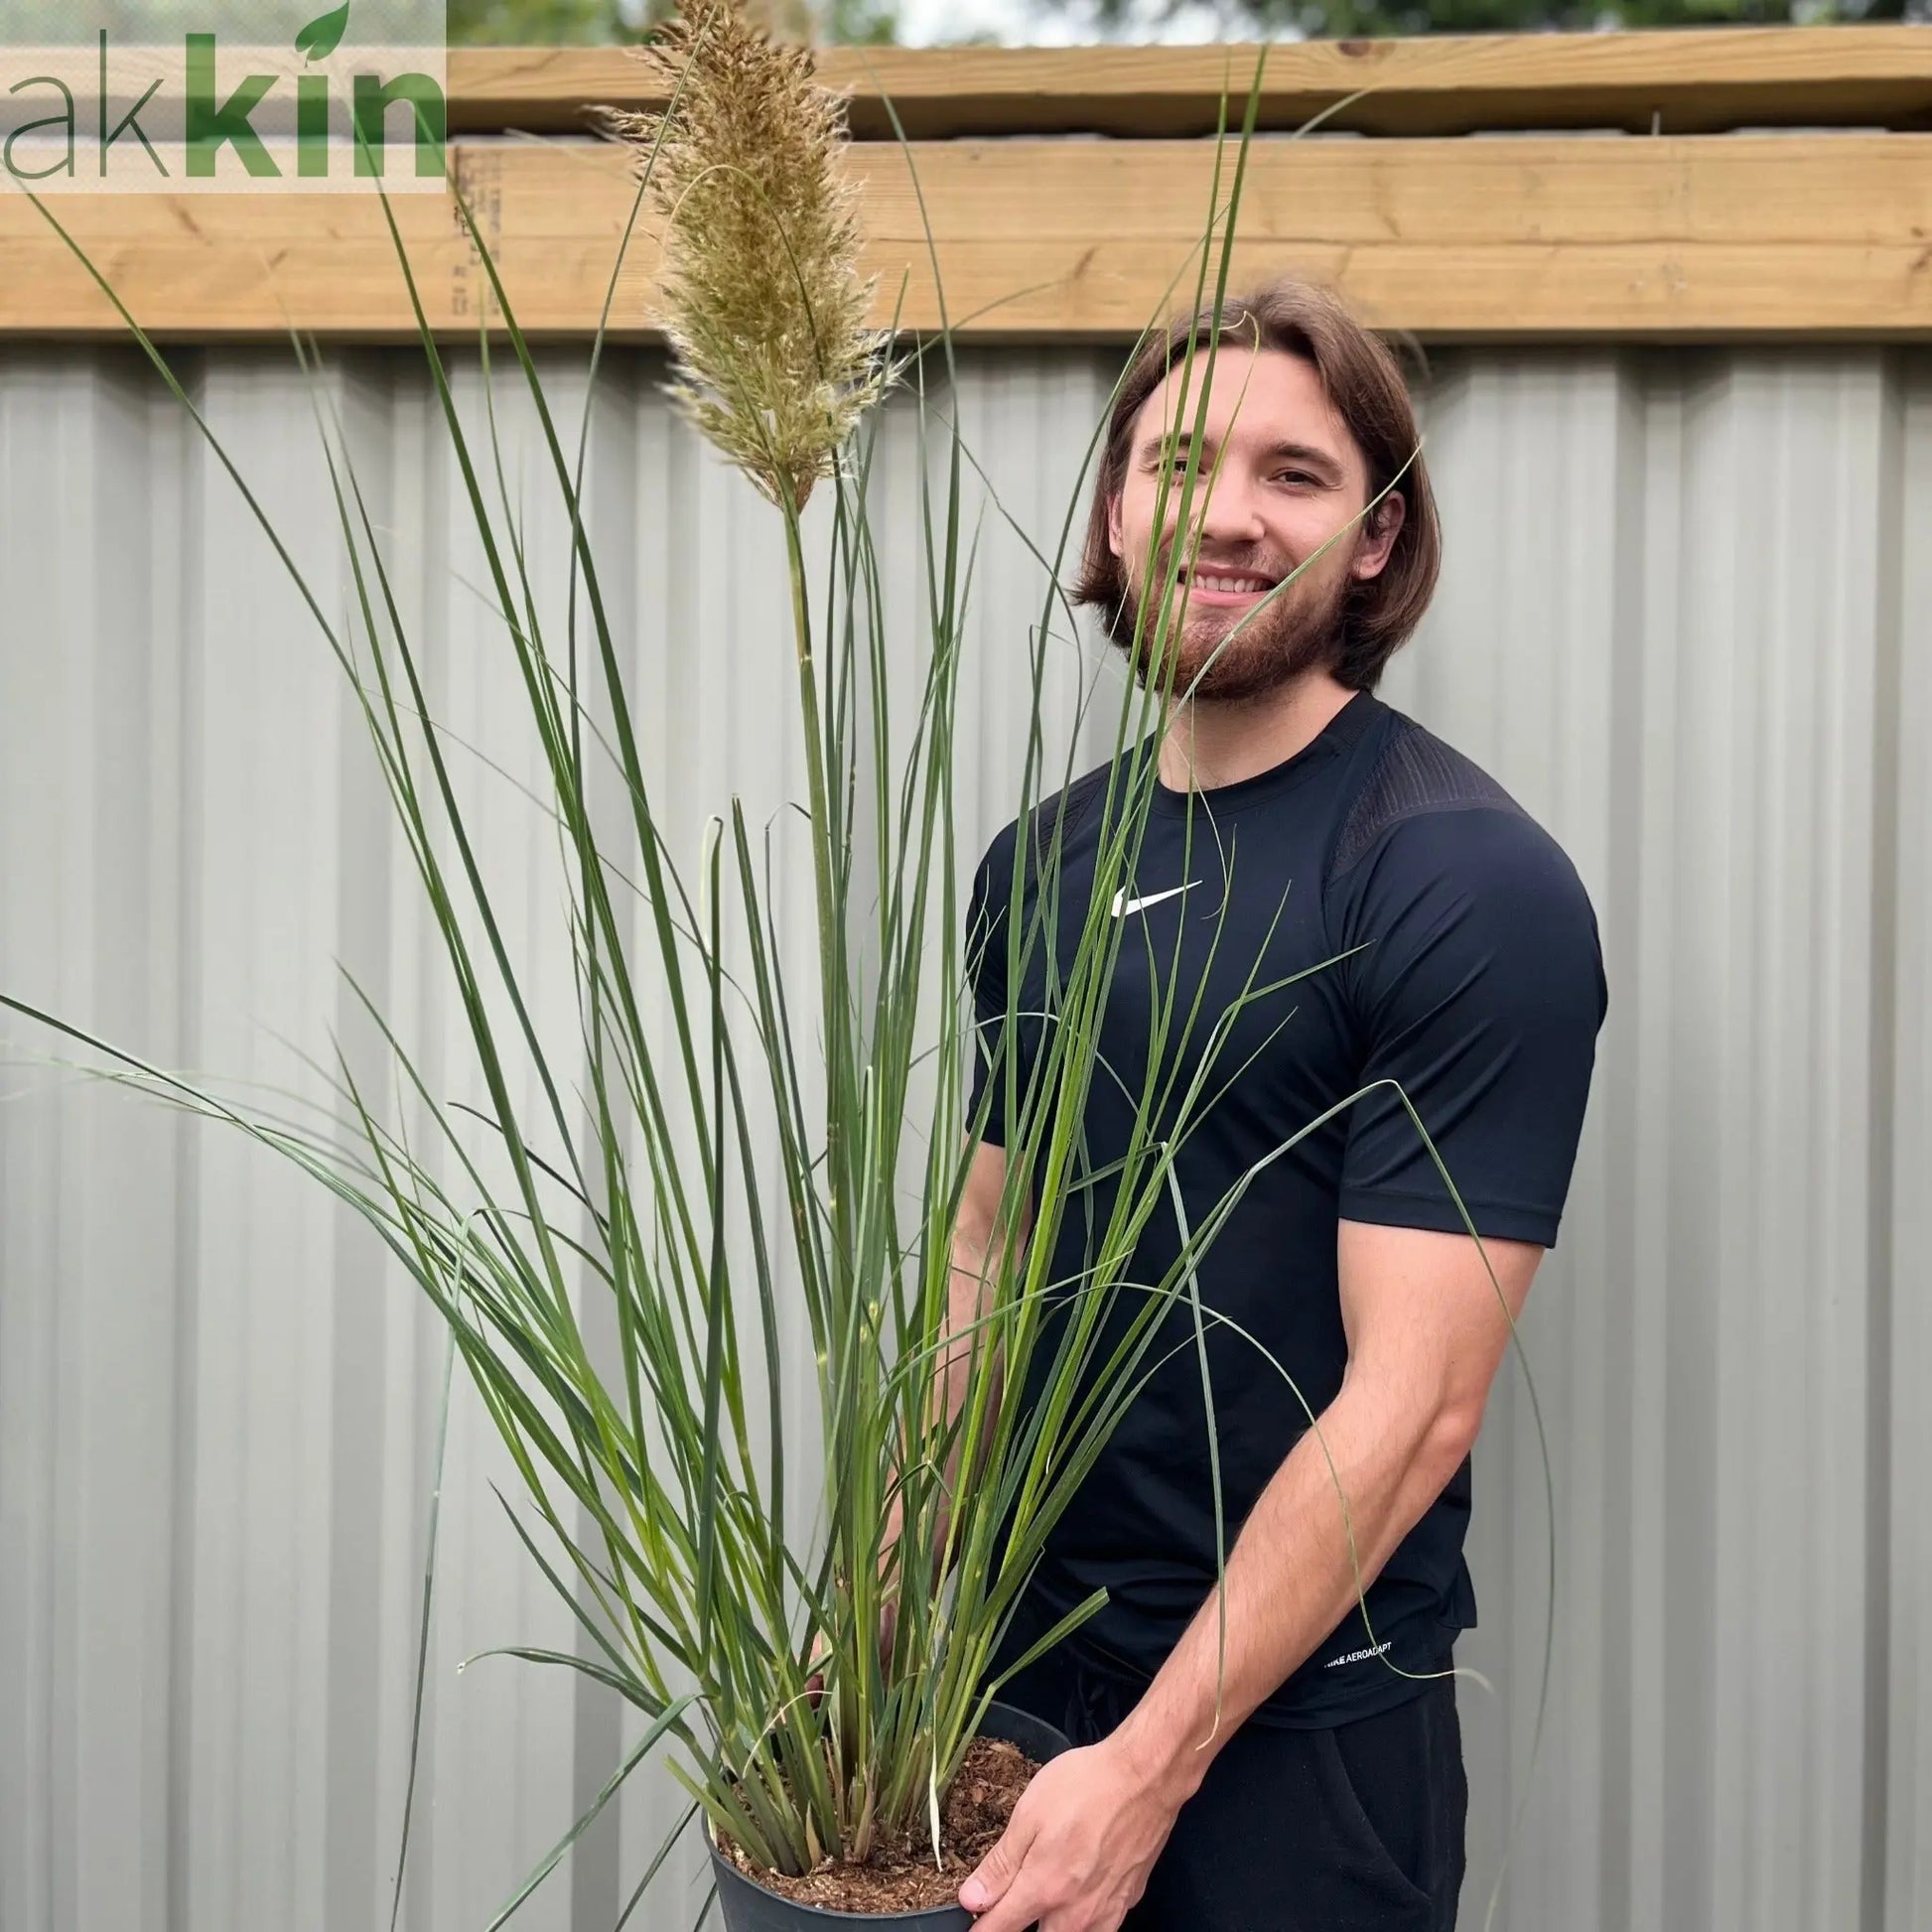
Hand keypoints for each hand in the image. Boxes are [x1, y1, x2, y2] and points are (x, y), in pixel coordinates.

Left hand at [957, 1735, 1182, 1931]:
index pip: (999, 1930)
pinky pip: (1100, 1927)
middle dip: (1021, 1924)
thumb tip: (971, 1899)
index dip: (980, 1926)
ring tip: (1051, 1893)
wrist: (1145, 1777)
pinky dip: (1085, 1920)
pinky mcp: (1127, 1902)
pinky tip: (1083, 1892)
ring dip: (1054, 1924)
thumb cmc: (1086, 1786)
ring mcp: (1105, 1912)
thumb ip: (1001, 1864)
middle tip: (1015, 1898)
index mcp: (1043, 1889)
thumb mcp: (1029, 1814)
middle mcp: (1075, 1914)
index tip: (974, 1917)